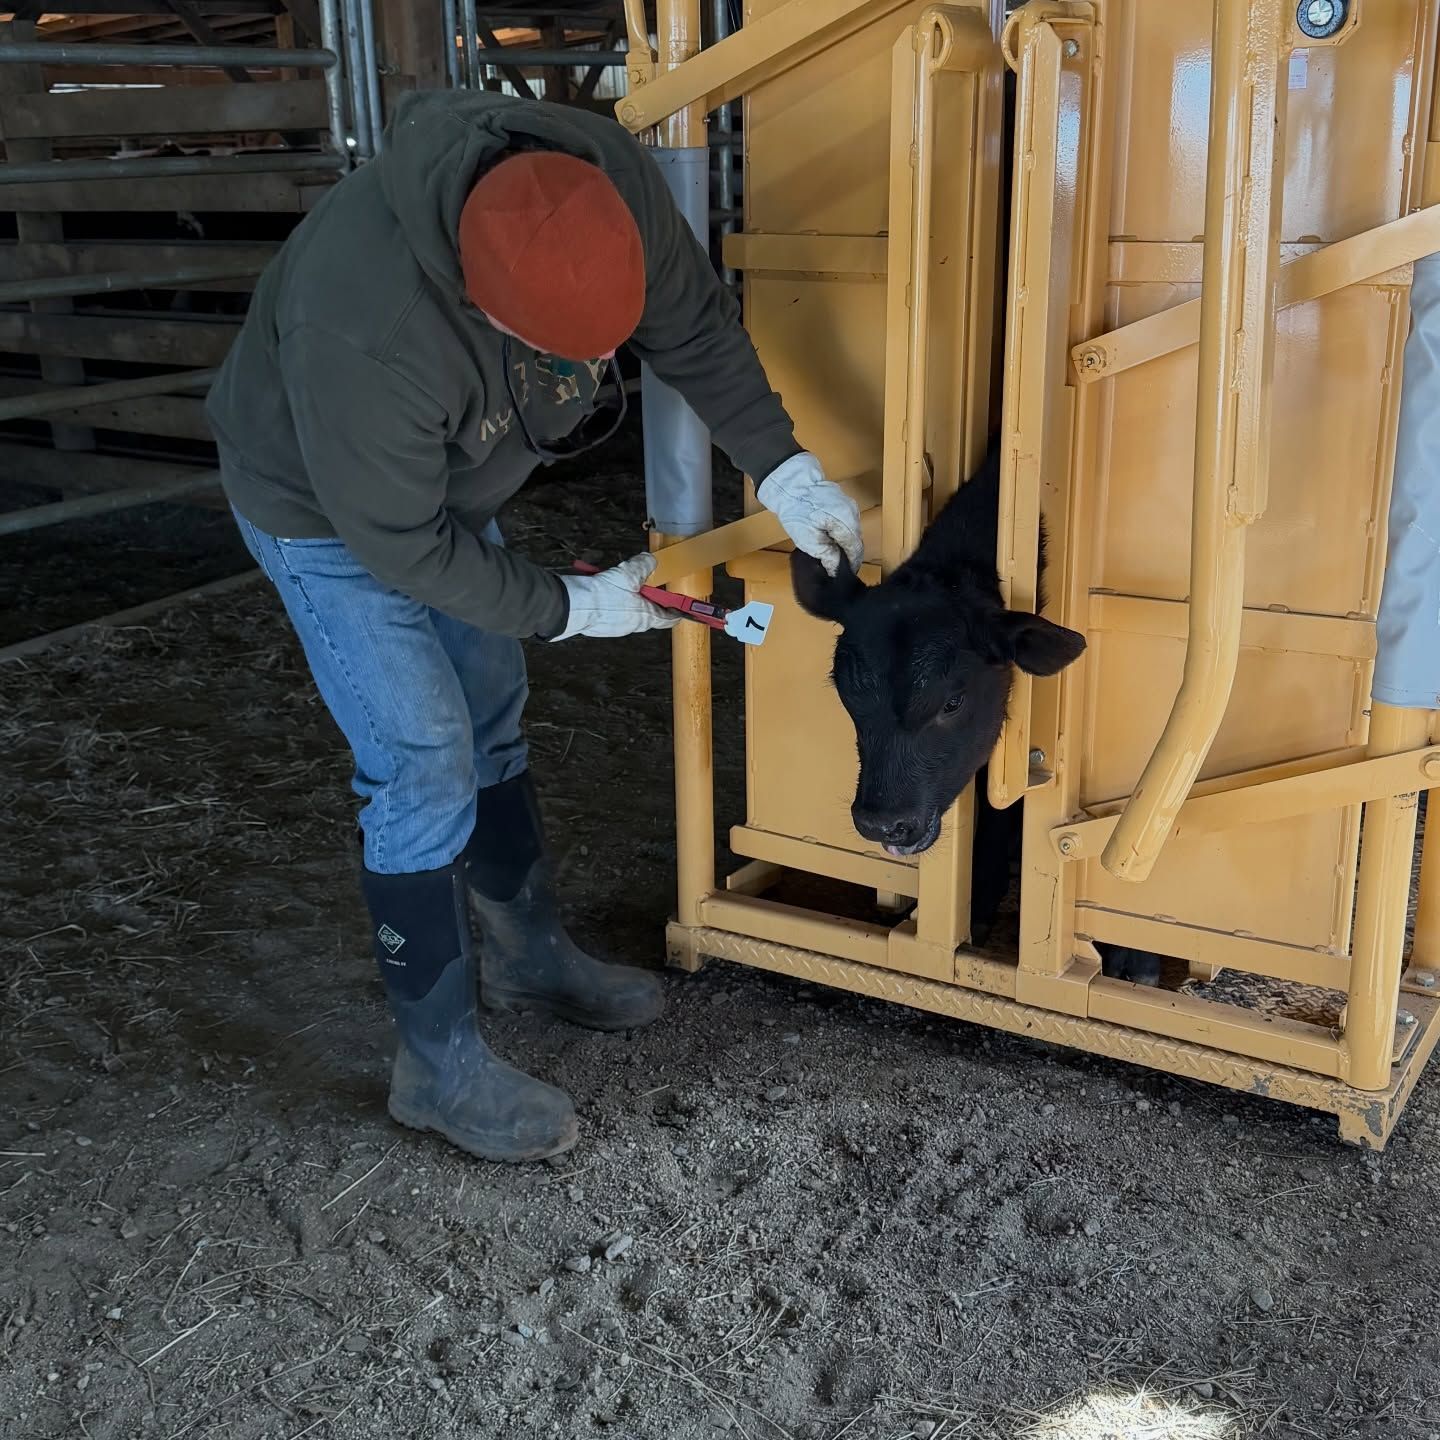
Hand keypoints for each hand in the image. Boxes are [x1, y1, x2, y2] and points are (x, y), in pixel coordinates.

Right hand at [552, 552, 680, 639]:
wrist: (570, 606)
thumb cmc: (601, 594)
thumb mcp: (628, 573)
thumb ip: (643, 565)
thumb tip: (650, 561)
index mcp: (645, 617)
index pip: (669, 618)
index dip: (678, 611)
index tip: (683, 607)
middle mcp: (632, 625)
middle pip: (648, 612)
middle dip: (647, 596)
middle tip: (643, 581)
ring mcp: (615, 626)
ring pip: (628, 609)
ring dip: (627, 595)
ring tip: (617, 579)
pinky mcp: (600, 624)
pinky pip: (611, 610)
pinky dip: (611, 598)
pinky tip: (602, 585)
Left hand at [756, 452, 863, 576]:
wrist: (790, 484)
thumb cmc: (796, 510)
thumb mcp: (809, 540)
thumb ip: (827, 556)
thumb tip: (836, 569)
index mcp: (847, 522)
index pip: (856, 549)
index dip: (850, 564)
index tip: (842, 574)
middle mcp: (853, 512)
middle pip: (855, 540)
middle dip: (847, 554)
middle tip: (836, 566)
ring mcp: (849, 504)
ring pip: (852, 530)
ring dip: (843, 543)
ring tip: (832, 553)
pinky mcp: (843, 501)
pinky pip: (847, 521)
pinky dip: (840, 531)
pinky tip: (829, 537)